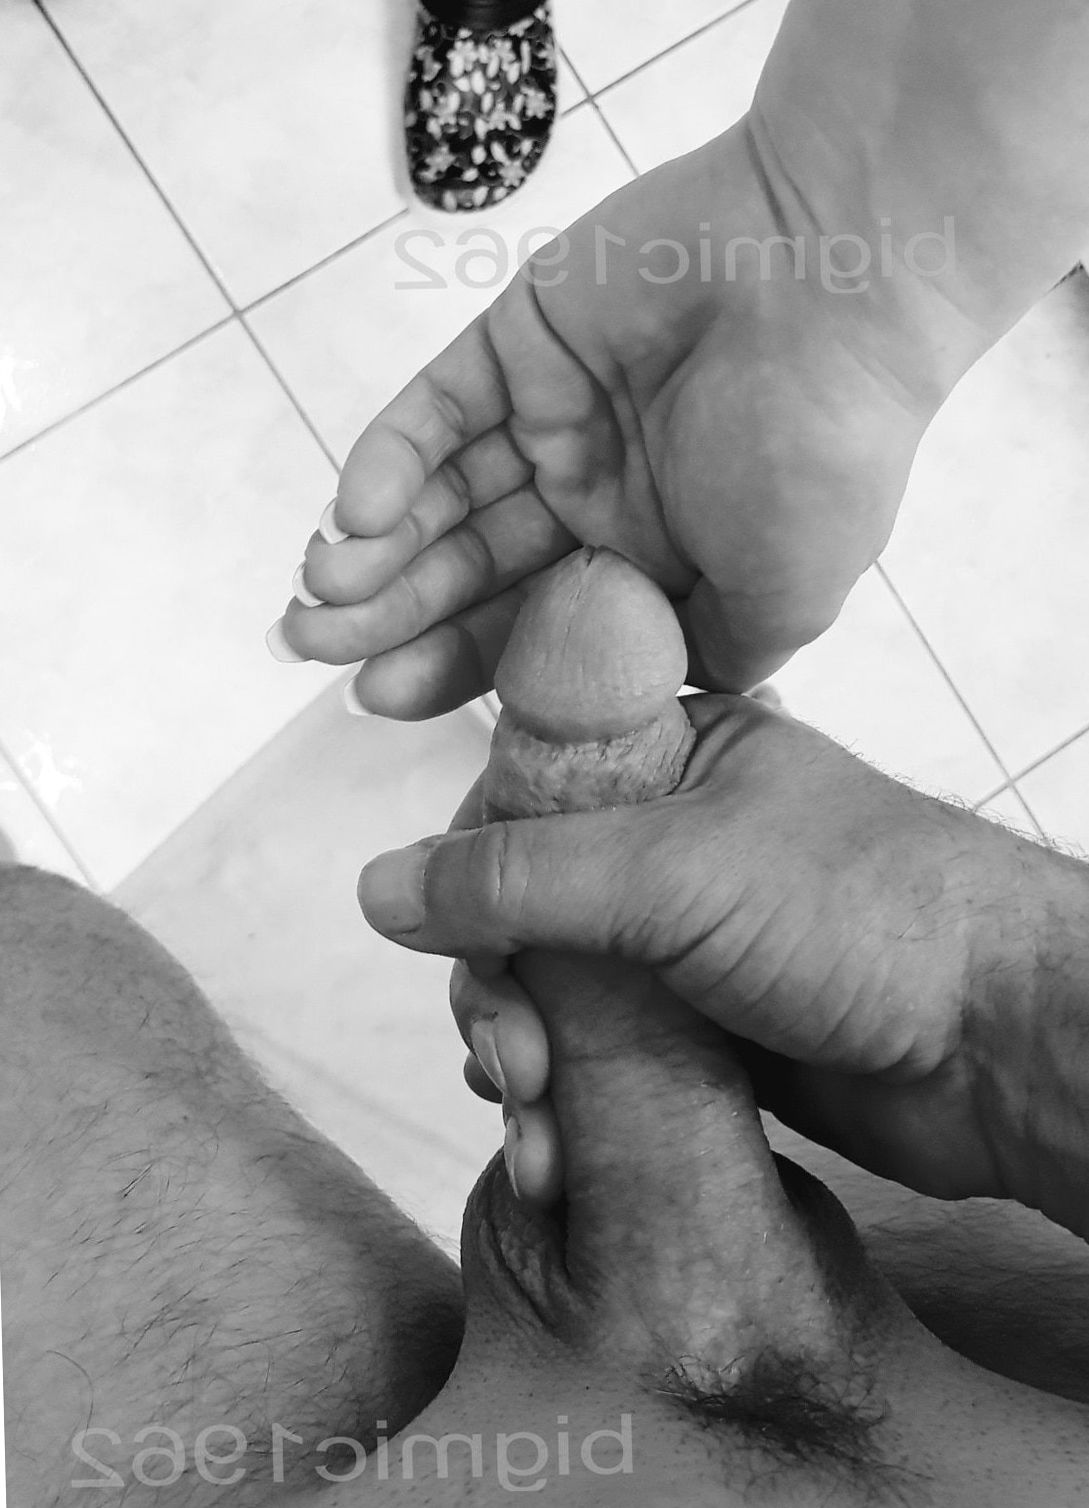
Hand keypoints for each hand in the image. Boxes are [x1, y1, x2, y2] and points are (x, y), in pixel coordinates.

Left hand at [270, 116, 946, 714]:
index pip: (535, 632)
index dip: (456, 669)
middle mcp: (597, 494)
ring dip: (373, 549)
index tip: (379, 702)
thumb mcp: (786, 596)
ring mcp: (553, 417)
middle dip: (390, 617)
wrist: (834, 277)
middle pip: (470, 570)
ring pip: (439, 498)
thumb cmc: (823, 446)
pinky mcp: (518, 341)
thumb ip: (707, 657)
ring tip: (315, 595)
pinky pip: (435, 411)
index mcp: (656, 560)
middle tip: (311, 651)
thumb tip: (653, 709)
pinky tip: (350, 517)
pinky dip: (387, 463)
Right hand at [358, 695, 1041, 1207]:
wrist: (999, 1046)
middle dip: (493, 985)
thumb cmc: (867, 917)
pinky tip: (550, 1140)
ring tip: (534, 1116)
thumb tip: (383, 889)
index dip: (470, 861)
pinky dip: (559, 1096)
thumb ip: (520, 880)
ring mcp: (682, 937)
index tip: (453, 935)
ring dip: (517, 1053)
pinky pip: (591, 1051)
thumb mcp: (673, 871)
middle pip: (519, 899)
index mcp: (674, 751)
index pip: (520, 783)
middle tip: (511, 1056)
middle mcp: (668, 837)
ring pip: (548, 984)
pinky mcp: (697, 1027)